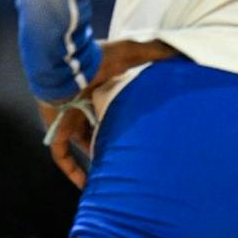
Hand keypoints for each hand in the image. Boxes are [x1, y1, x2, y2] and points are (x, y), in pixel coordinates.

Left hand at [38, 39, 178, 187]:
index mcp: (99, 88)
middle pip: (99, 127)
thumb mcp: (130, 53)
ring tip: (116, 173)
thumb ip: (155, 51)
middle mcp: (83, 104)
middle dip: (113, 141)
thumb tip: (181, 50)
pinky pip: (62, 156)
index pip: (113, 106)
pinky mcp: (56, 131)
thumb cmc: (95, 58)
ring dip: (96, 157)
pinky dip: (72, 171)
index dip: (125, 117)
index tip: (142, 129)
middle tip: (132, 156)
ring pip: (83, 143)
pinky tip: (85, 186)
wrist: (62, 63)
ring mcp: (68, 119)